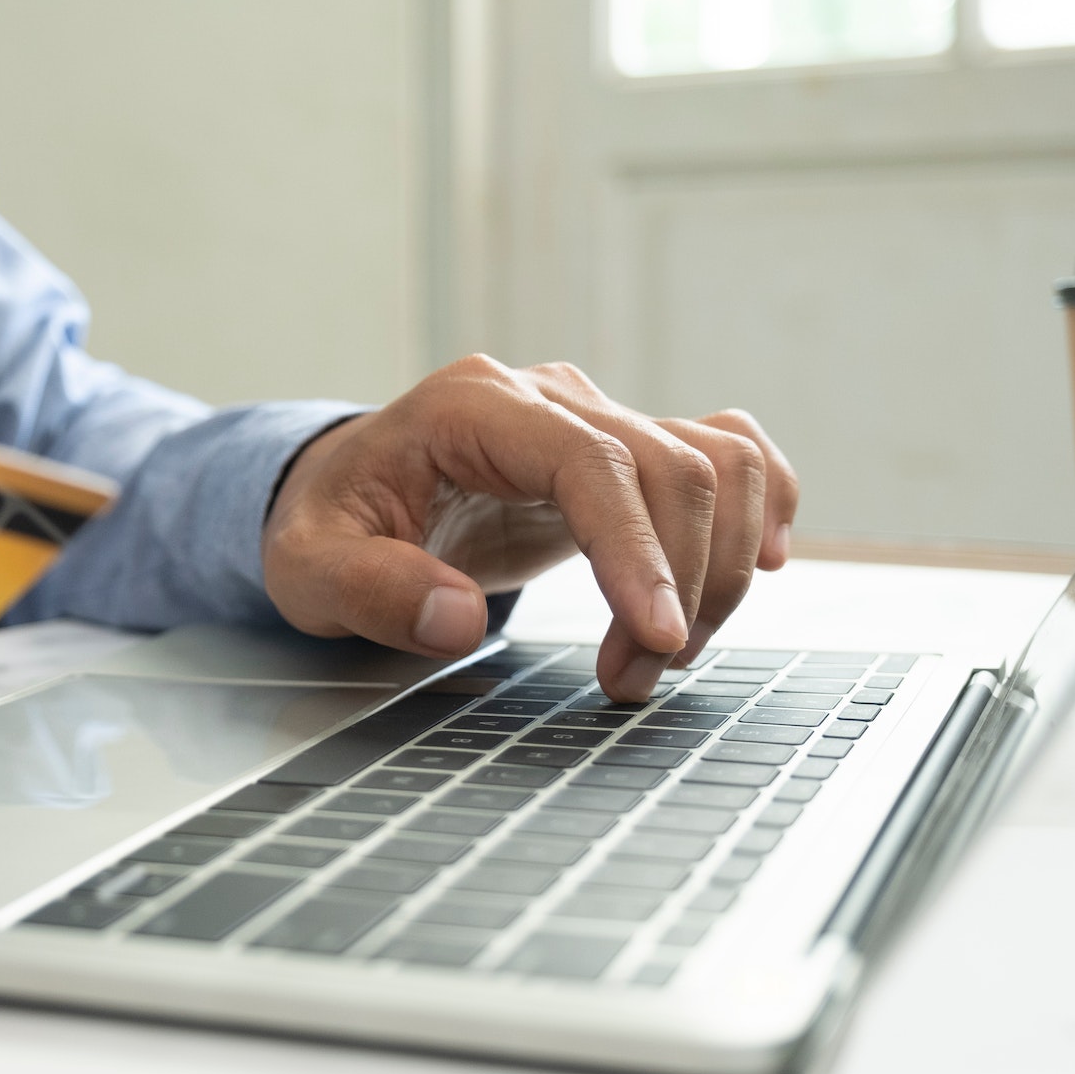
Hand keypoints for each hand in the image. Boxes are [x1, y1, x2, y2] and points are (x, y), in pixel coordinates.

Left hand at [263, 357, 796, 701]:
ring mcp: (593, 414)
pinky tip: (766, 561)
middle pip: (670, 467)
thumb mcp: (308, 568)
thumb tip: (458, 619)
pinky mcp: (621, 448)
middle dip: (678, 585)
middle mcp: (546, 396)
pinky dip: (760, 502)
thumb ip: (371, 589)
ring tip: (664, 651)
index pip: (589, 462)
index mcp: (472, 406)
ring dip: (719, 567)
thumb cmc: (327, 527)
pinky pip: (726, 450)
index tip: (657, 637)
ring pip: (714, 463)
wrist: (340, 497)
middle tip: (635, 678)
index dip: (637, 550)